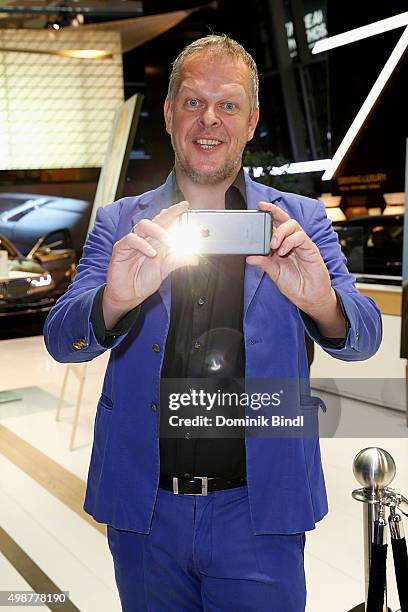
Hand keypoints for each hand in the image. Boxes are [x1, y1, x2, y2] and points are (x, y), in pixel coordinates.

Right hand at [103, 201, 197, 326]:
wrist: (128, 295)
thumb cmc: (143, 281)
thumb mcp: (165, 271)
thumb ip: (178, 261)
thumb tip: (195, 257)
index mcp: (155, 242)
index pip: (165, 223)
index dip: (174, 213)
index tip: (185, 205)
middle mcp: (145, 239)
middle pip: (155, 220)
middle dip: (168, 215)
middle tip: (179, 215)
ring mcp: (132, 242)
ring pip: (143, 225)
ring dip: (157, 231)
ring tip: (167, 241)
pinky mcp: (121, 248)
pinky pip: (131, 239)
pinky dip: (142, 244)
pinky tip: (151, 253)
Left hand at [246, 202, 345, 336]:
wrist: (309, 297)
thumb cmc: (294, 285)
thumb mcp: (274, 273)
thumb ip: (264, 263)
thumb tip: (249, 257)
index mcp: (281, 246)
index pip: (273, 227)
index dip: (266, 217)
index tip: (256, 210)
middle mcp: (291, 242)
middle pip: (284, 220)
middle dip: (273, 211)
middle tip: (263, 208)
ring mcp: (301, 244)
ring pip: (292, 225)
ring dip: (280, 232)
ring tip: (273, 245)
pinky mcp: (310, 248)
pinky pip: (300, 236)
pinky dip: (289, 241)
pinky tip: (283, 251)